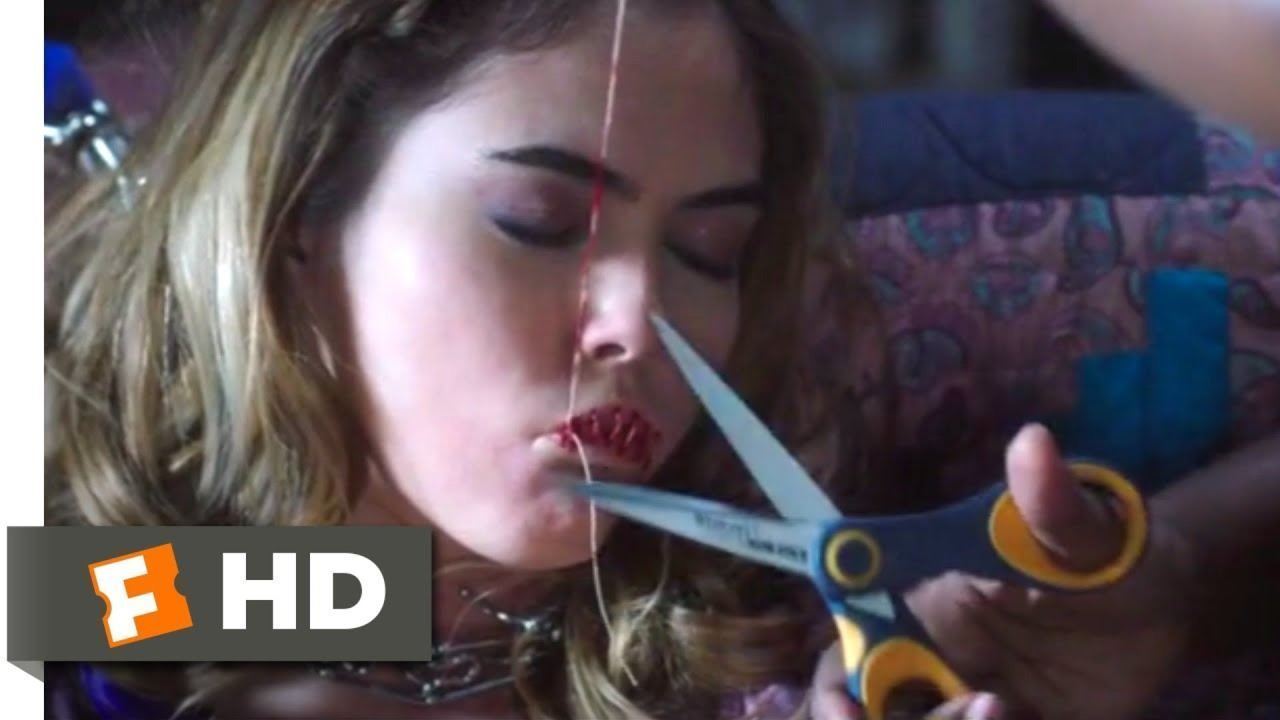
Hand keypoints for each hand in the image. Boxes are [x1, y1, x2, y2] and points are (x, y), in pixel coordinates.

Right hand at [809, 424, 1197, 719]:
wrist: (1170, 603)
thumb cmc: (1106, 548)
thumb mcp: (1085, 529)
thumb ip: (1052, 503)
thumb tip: (1034, 443)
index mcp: (920, 611)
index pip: (847, 656)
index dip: (833, 693)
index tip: (849, 714)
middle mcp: (933, 664)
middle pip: (873, 712)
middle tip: (982, 711)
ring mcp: (972, 703)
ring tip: (1013, 711)